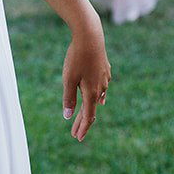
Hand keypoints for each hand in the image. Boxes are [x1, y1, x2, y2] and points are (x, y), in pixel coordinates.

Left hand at [60, 27, 110, 141]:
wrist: (91, 36)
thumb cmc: (77, 57)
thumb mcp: (68, 79)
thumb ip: (68, 98)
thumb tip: (68, 116)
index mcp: (91, 93)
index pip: (88, 117)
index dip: (82, 128)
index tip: (76, 137)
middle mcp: (101, 89)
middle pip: (92, 110)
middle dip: (83, 122)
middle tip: (76, 134)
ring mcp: (104, 79)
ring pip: (97, 99)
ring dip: (90, 109)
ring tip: (85, 118)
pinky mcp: (105, 70)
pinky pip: (102, 89)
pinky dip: (98, 97)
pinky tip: (101, 98)